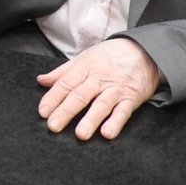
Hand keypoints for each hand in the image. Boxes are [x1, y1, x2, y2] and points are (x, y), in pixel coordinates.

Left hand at [36, 38, 162, 140]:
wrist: (144, 50)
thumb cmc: (110, 56)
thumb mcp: (84, 58)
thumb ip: (63, 72)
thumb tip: (41, 81)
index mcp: (85, 67)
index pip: (66, 83)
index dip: (53, 98)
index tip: (43, 112)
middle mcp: (99, 78)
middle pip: (80, 95)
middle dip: (66, 111)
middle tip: (53, 126)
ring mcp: (116, 88)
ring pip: (101, 105)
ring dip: (90, 120)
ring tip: (80, 134)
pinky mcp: (131, 98)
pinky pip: (123, 111)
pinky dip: (116, 122)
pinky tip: (107, 133)